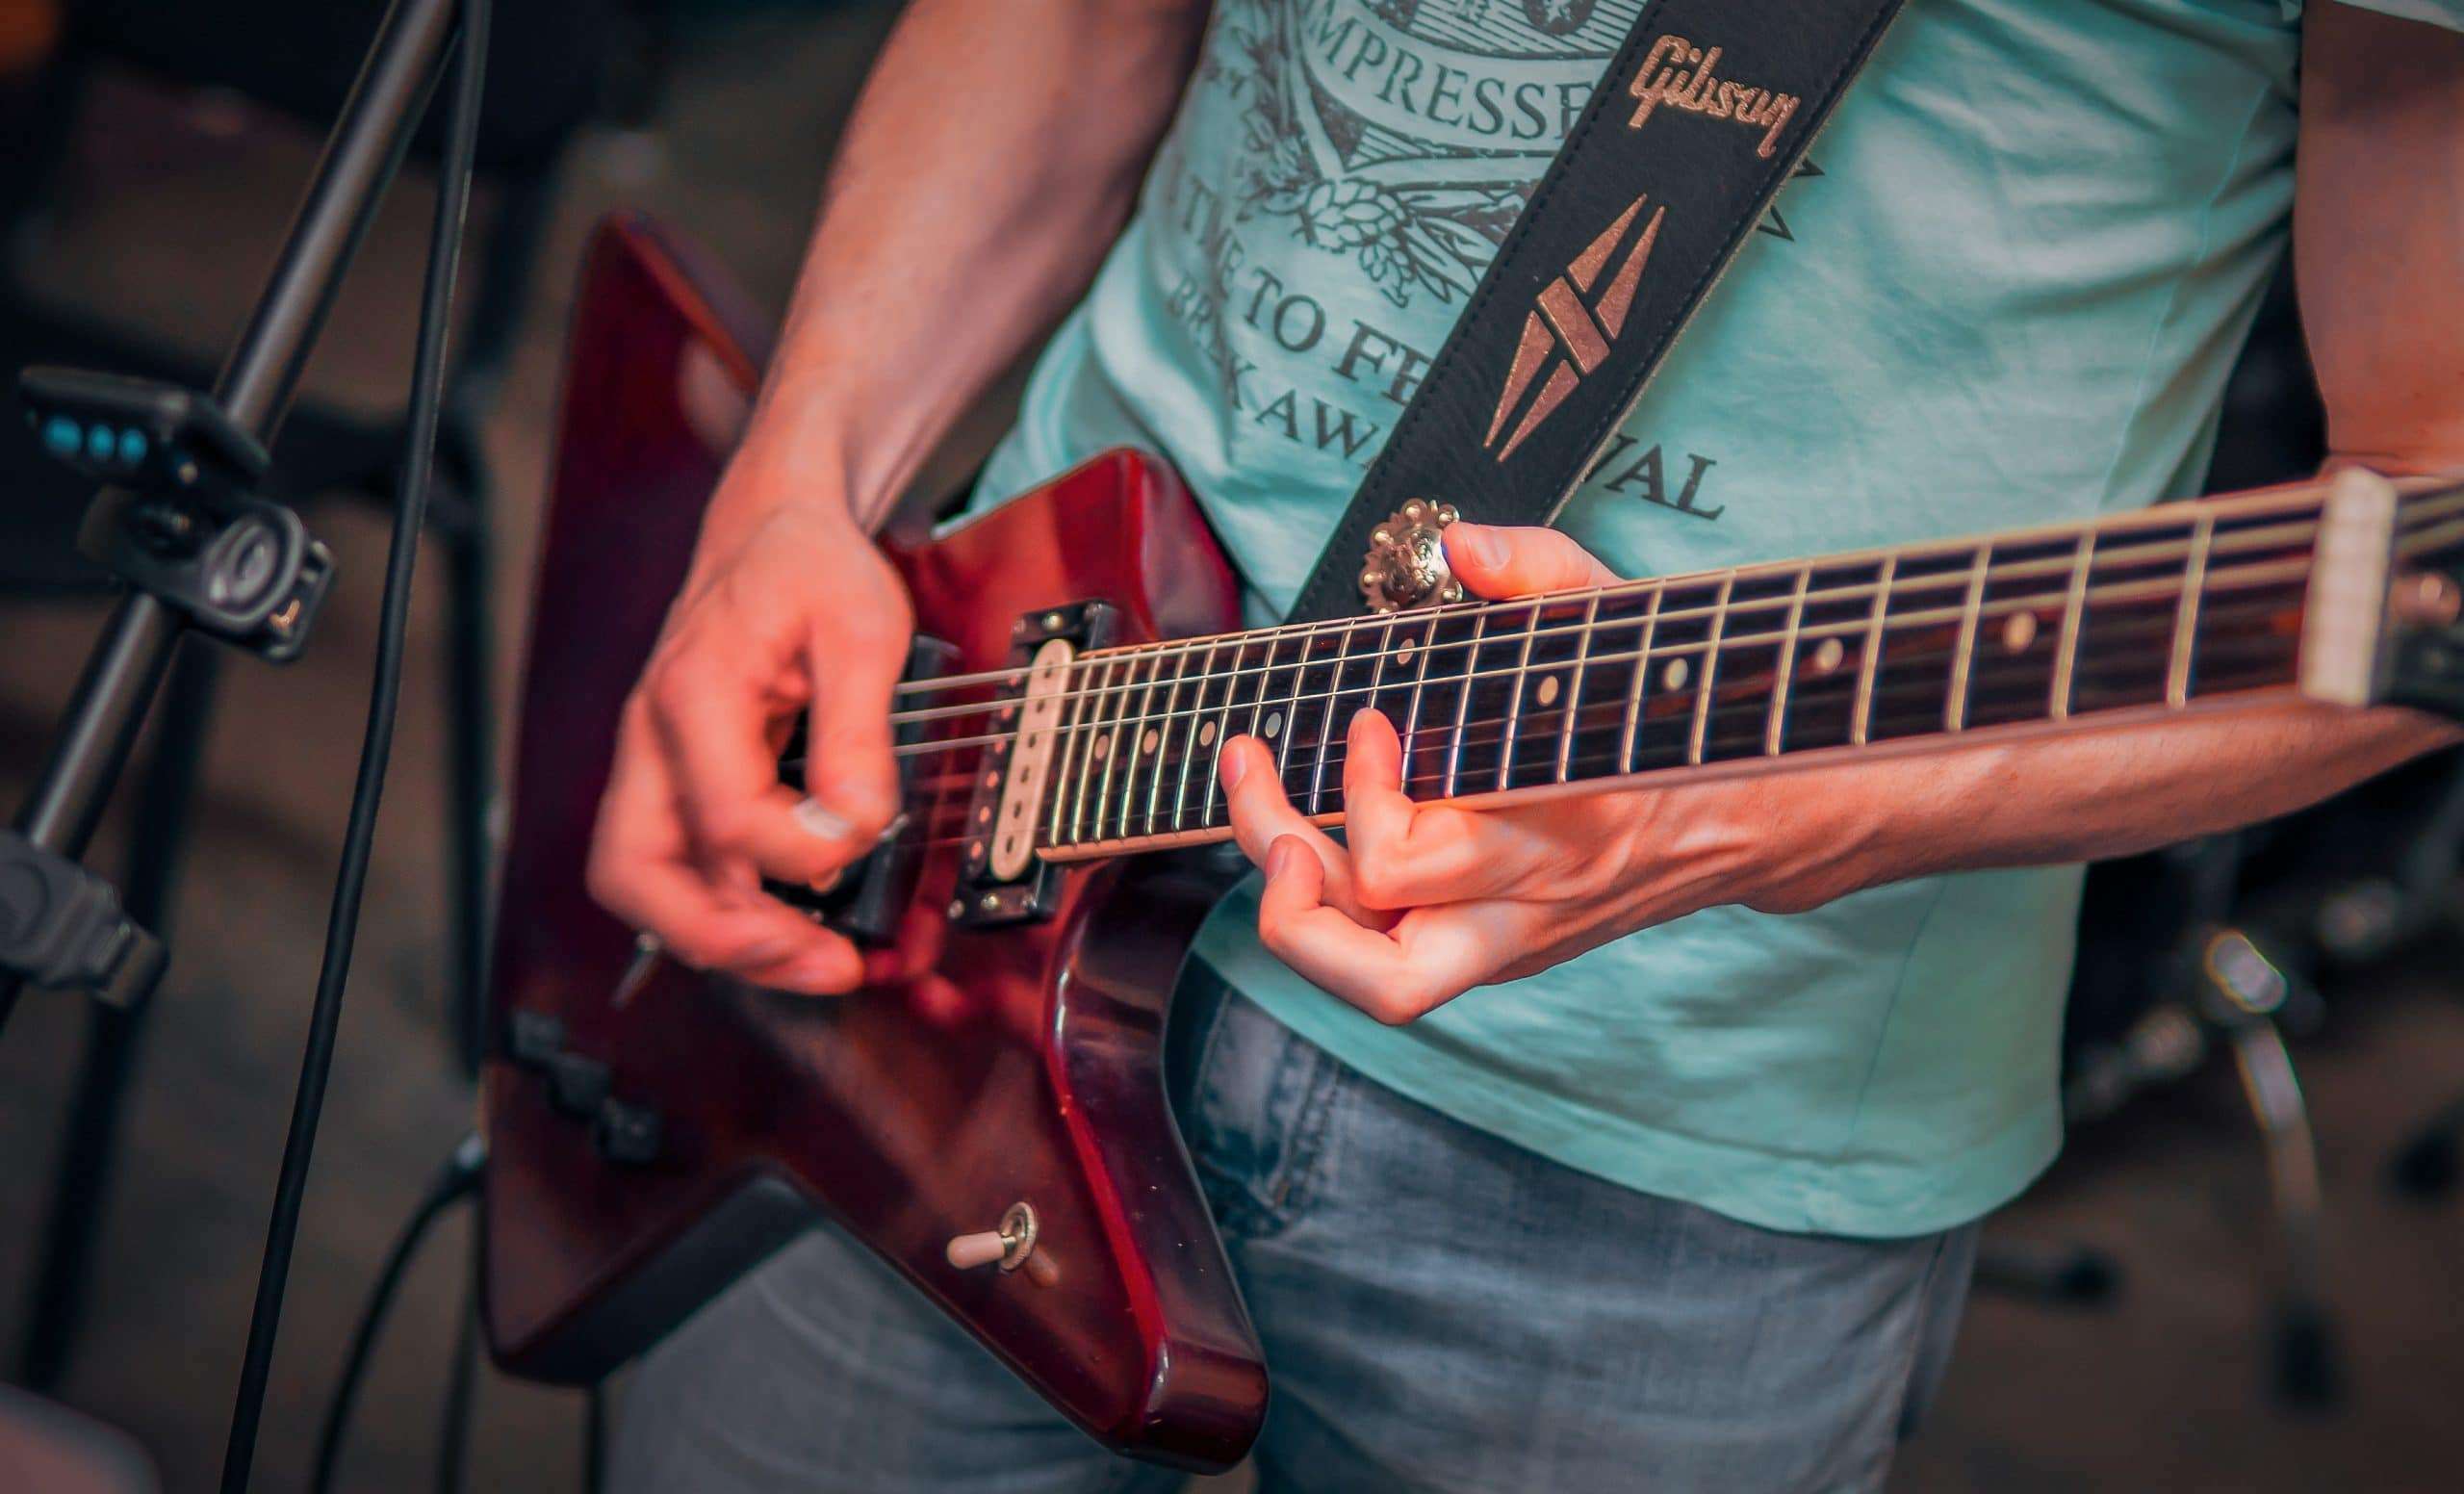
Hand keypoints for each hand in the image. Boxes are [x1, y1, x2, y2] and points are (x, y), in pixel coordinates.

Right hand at [586, 446, 911, 994]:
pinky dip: (724, 913)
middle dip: (725, 940)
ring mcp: (656, 767)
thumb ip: (859, 729)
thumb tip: (856, 823)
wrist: (773, 530)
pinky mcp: (677, 785)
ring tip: (816, 962)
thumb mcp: (861, 628)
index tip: (865, 832)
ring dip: (724, 941)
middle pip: (636, 876)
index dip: (804, 850)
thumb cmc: (810, 567)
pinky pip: (677, 870)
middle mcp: (654, 740)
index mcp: (694, 694)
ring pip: (645, 887)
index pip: (726, 816)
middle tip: (819, 962)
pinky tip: (790, 928)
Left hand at [1217, 524, 1873, 1022]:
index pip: (1408, 860)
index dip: (1360, 793)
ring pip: (1379, 987)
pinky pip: (1395, 959)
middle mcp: (1526, 910)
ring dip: (1297, 920)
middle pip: (1376, 971)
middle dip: (1284, 890)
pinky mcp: (1500, 948)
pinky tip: (1315, 839)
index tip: (1370, 720)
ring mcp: (1511, 942)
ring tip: (1272, 832)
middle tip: (1262, 792)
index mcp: (1556, 830)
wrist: (1756, 811)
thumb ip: (1540, 573)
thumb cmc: (1675, 710)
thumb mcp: (1621, 618)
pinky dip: (1338, 912)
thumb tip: (1461, 549)